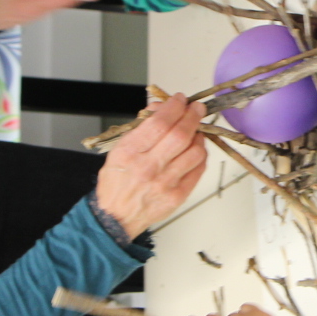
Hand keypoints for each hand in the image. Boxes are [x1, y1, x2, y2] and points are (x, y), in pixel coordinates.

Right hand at [94, 94, 206, 237]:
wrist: (116, 216)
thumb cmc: (116, 182)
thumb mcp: (118, 149)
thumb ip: (141, 128)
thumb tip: (162, 108)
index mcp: (130, 152)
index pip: (160, 123)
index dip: (174, 106)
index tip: (180, 99)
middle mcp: (148, 167)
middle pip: (180, 134)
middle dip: (192, 115)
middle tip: (196, 108)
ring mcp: (165, 183)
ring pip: (194, 151)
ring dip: (198, 135)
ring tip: (195, 131)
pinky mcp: (178, 195)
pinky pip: (198, 169)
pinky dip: (200, 155)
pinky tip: (195, 150)